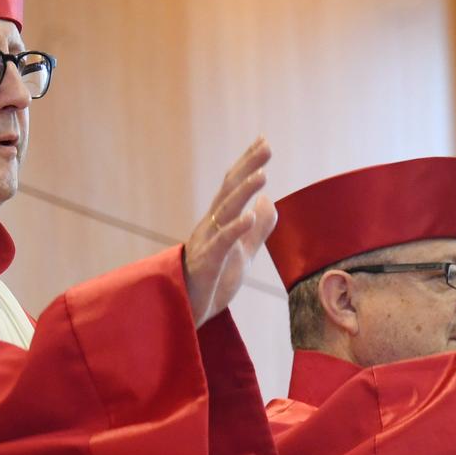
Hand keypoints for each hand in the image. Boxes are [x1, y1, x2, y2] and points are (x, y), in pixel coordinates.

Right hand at [183, 138, 276, 326]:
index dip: (248, 164)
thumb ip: (256, 230)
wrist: (186, 313)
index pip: (234, 187)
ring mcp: (207, 244)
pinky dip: (234, 229)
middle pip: (229, 191)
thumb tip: (269, 202)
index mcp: (219, 223)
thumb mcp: (242, 254)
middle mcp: (211, 227)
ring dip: (243, 192)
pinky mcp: (206, 265)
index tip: (264, 141)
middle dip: (247, 168)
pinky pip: (220, 244)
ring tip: (262, 175)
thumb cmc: (211, 282)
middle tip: (266, 147)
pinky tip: (249, 215)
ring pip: (224, 212)